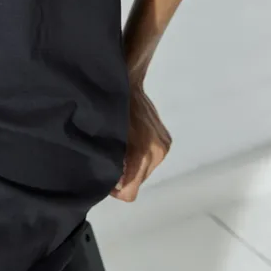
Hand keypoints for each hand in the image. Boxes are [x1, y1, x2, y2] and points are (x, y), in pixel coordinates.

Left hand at [110, 81, 171, 201]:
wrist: (129, 80)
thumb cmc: (112, 107)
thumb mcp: (106, 135)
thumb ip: (110, 161)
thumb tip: (113, 183)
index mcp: (143, 152)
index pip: (130, 191)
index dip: (115, 189)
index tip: (104, 176)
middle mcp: (158, 152)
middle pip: (138, 182)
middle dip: (123, 176)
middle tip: (107, 160)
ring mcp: (164, 146)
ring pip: (144, 171)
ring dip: (131, 166)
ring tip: (118, 150)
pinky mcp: (166, 141)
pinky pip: (150, 160)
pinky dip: (139, 157)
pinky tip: (129, 144)